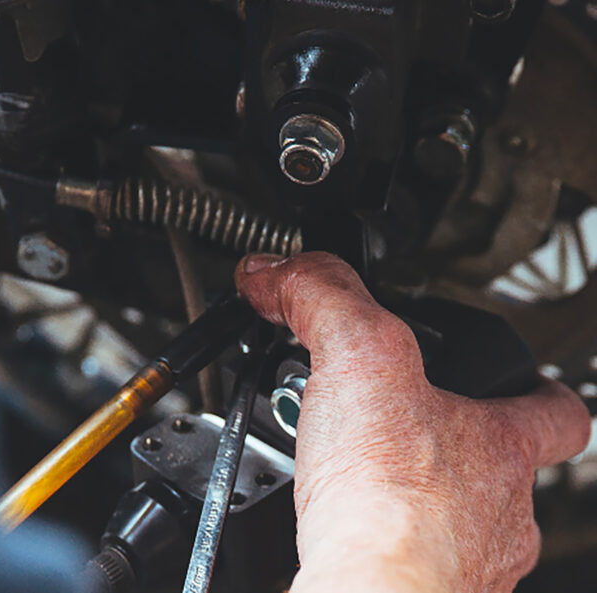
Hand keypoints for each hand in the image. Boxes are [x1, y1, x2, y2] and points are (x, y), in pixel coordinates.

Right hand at [235, 252, 590, 592]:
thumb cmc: (389, 500)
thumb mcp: (358, 356)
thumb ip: (321, 297)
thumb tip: (275, 270)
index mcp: (498, 445)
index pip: (555, 410)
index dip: (539, 385)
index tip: (523, 375)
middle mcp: (496, 513)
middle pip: (495, 464)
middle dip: (445, 431)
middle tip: (395, 414)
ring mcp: (463, 565)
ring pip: (450, 515)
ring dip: (408, 484)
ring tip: (354, 463)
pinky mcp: (419, 592)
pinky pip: (407, 555)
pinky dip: (377, 531)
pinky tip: (339, 519)